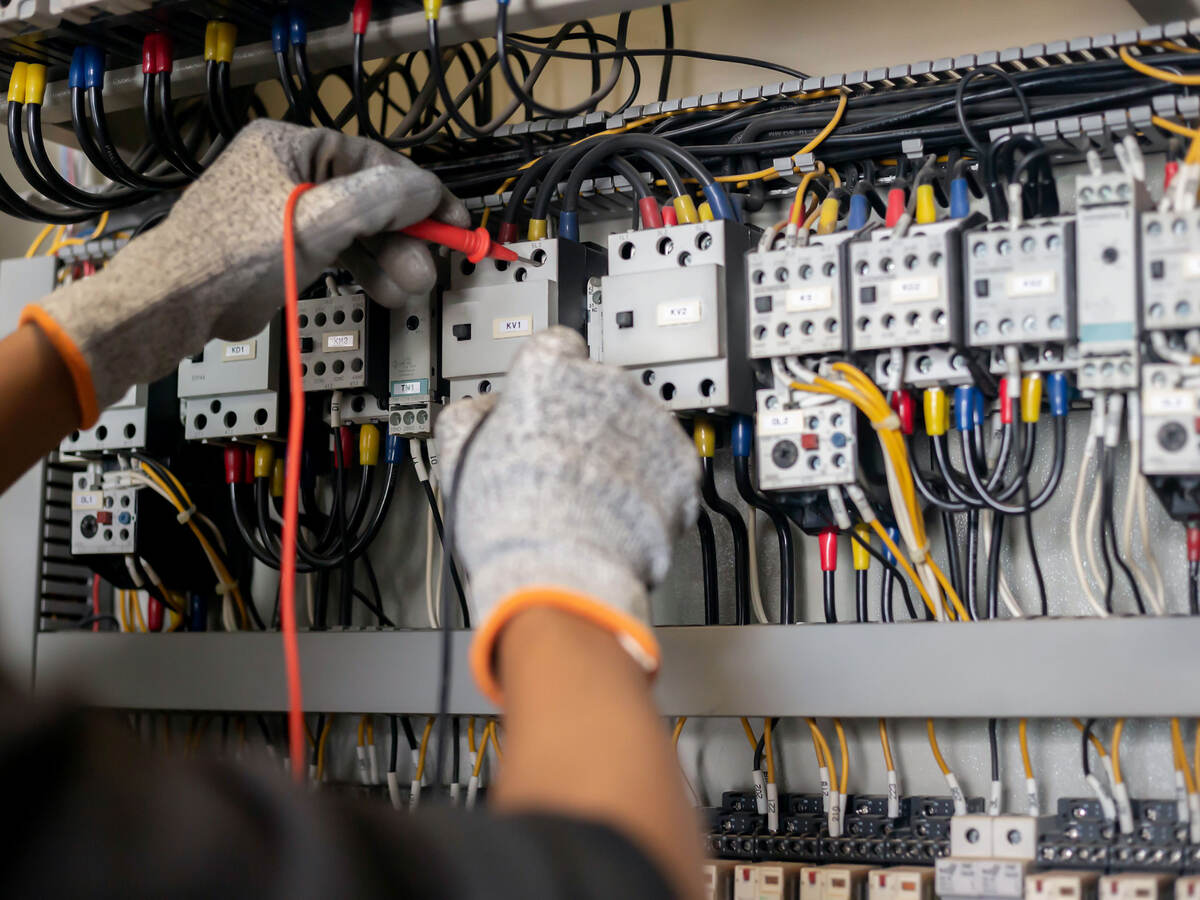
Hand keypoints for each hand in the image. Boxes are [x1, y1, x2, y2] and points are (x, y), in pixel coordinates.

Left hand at [22, 120, 466, 425]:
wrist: (179, 304)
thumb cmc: (236, 254)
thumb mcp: (318, 219)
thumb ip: (380, 199)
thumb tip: (429, 192)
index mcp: (292, 145)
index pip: (374, 161)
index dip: (419, 193)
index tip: (453, 221)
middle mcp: (292, 171)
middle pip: (369, 199)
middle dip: (404, 237)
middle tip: (430, 268)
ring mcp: (289, 210)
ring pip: (358, 231)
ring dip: (390, 260)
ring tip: (413, 288)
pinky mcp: (287, 248)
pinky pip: (341, 252)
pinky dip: (366, 271)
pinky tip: (389, 292)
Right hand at [435, 327, 699, 703]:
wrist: (563, 572)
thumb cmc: (510, 522)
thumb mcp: (460, 456)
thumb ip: (472, 416)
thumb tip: (485, 409)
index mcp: (547, 370)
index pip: (555, 348)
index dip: (550, 379)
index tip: (549, 400)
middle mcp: (603, 382)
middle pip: (599, 389)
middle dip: (588, 420)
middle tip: (567, 464)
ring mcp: (648, 420)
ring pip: (637, 425)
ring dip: (622, 450)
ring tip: (594, 496)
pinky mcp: (680, 460)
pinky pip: (666, 463)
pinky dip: (652, 484)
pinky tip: (621, 510)